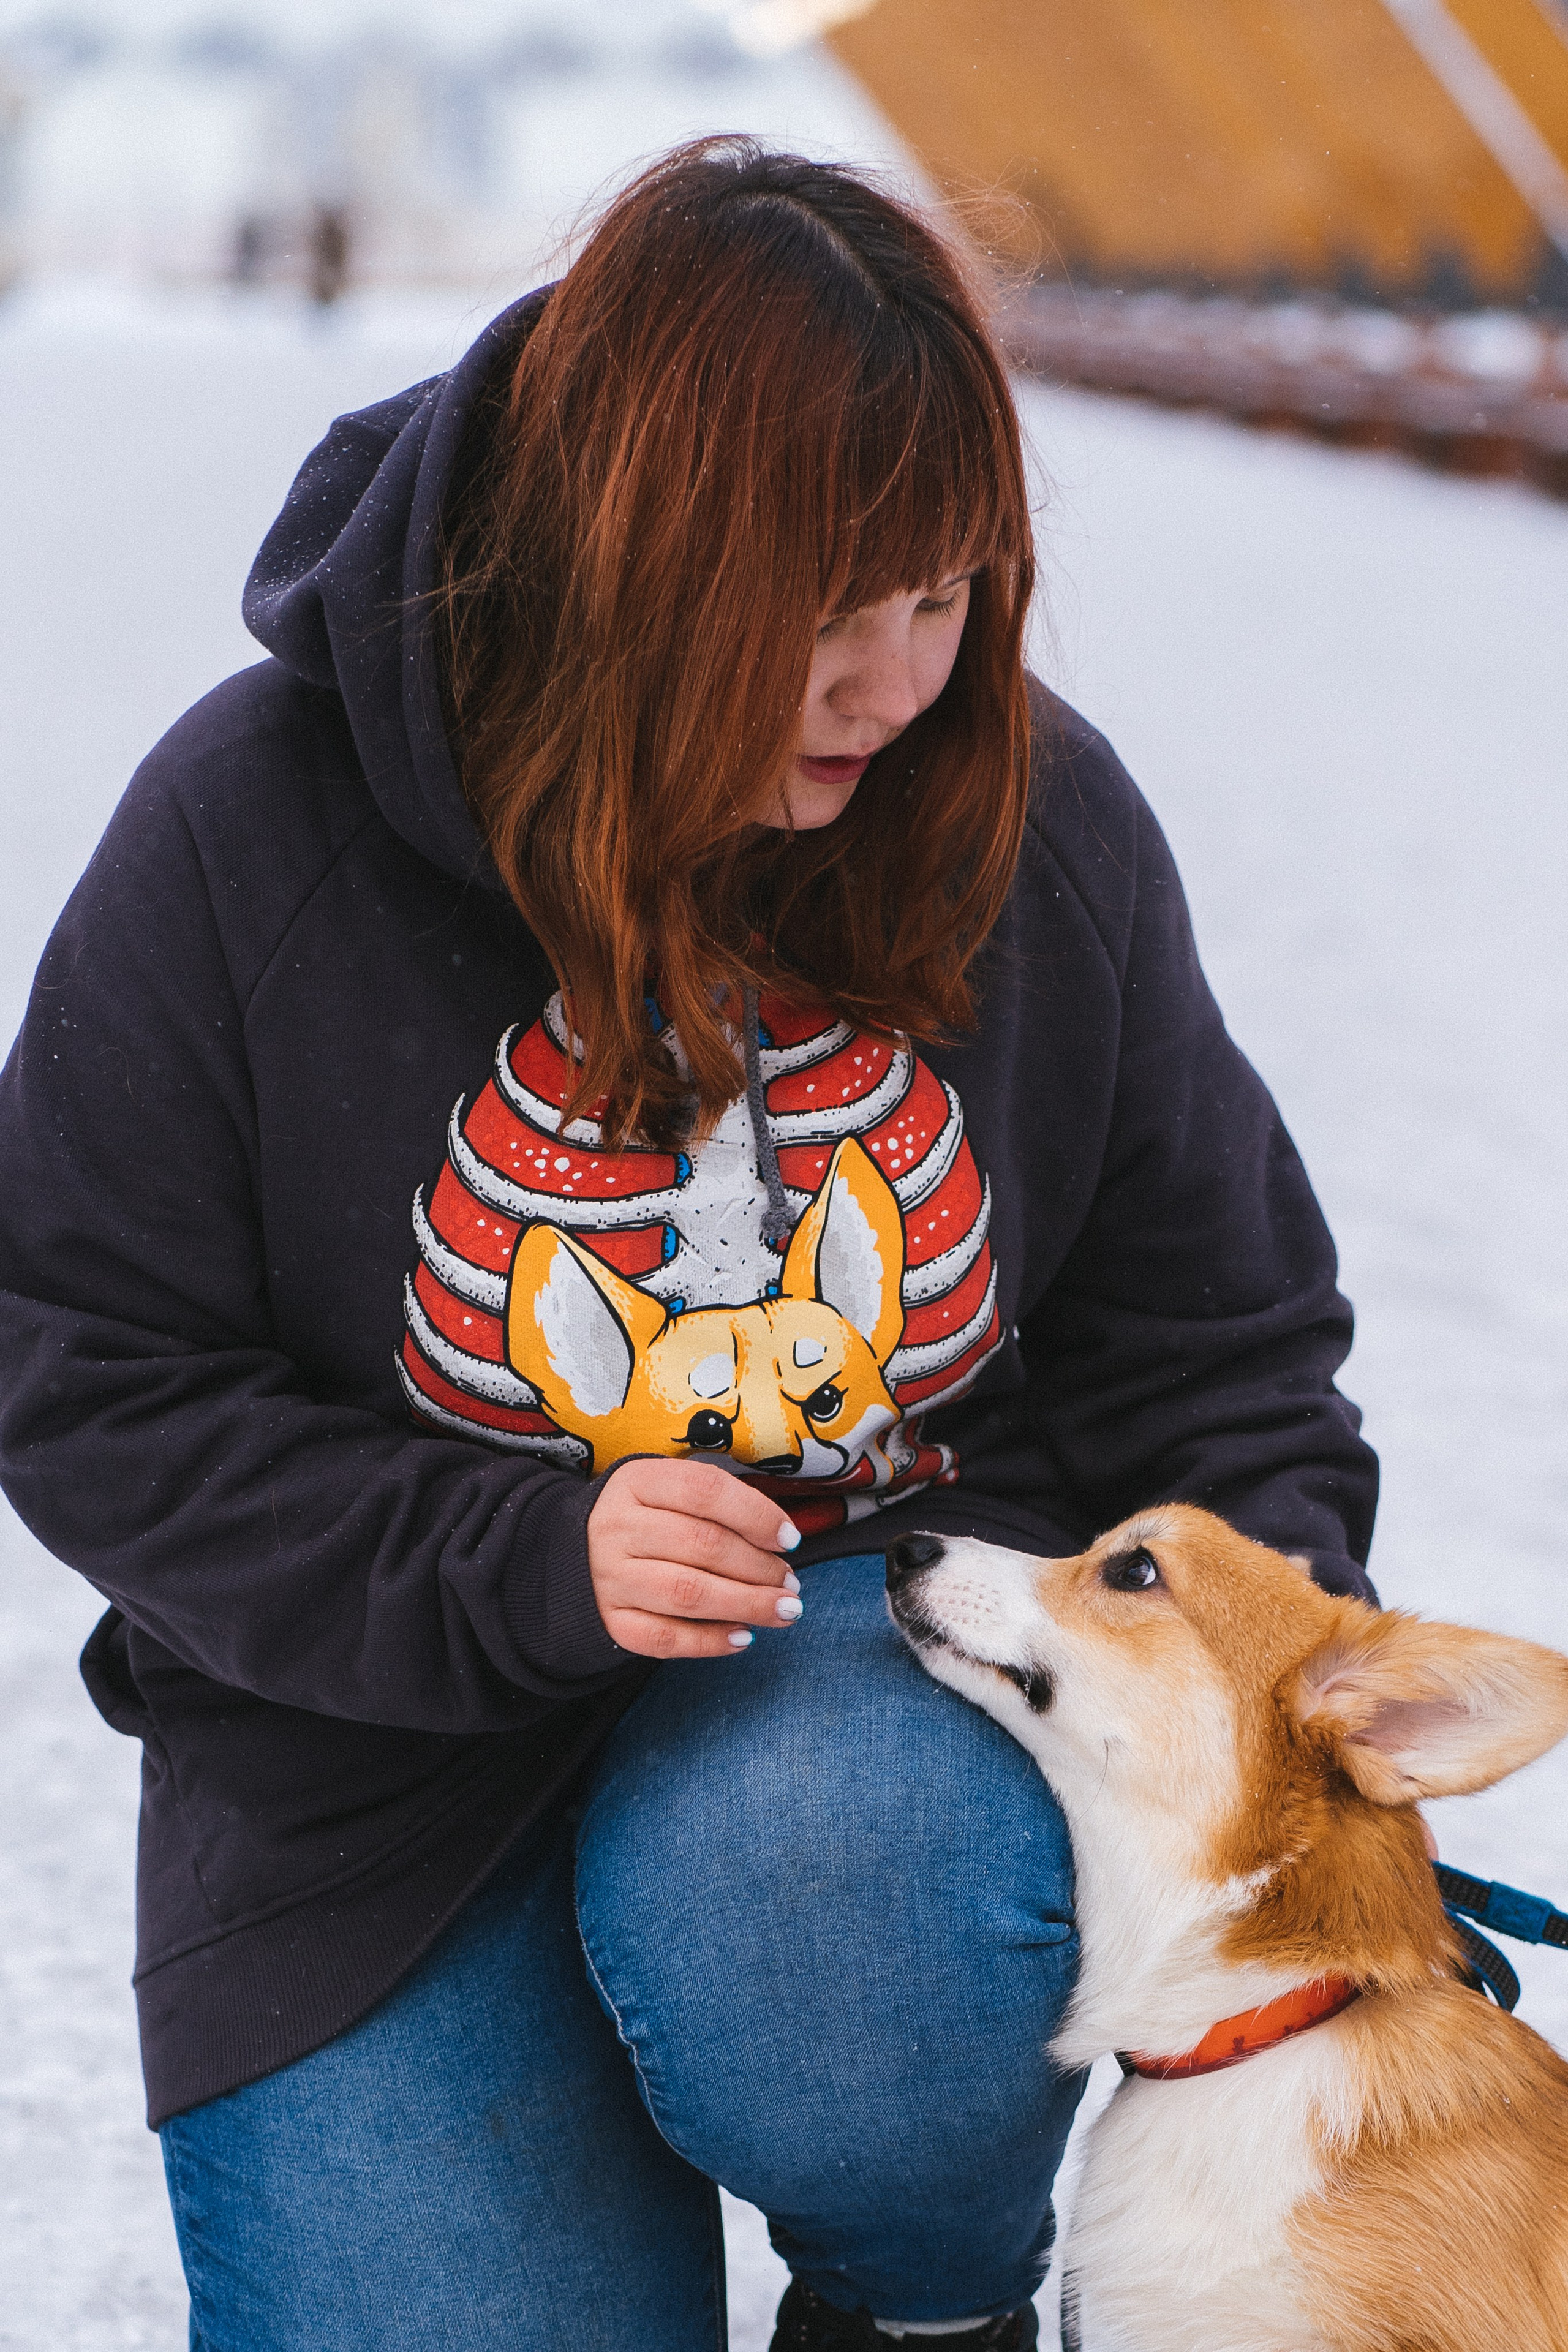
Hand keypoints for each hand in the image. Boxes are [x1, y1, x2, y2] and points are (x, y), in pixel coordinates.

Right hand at [587, 1457, 802, 1659]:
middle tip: (791, 1584)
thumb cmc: (646, 1517)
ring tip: (784, 1611)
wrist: (574, 1552)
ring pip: (688, 1594)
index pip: (705, 1490)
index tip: (789, 1539)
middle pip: (703, 1545)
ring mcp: (610, 1576)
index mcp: (637, 1481)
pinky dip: (710, 1641)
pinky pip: (664, 1638)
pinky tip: (744, 1637)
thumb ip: (719, 1502)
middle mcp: (618, 1527)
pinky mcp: (610, 1619)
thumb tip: (780, 1537)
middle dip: (759, 1568)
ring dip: (747, 1605)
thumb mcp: (669, 1488)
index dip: (756, 1515)